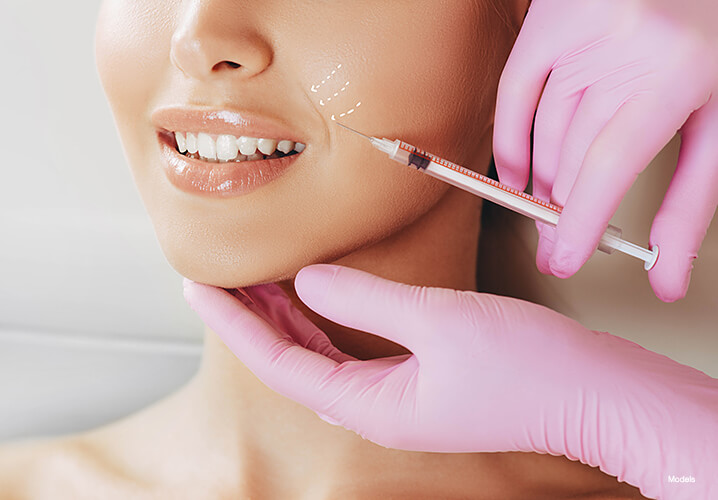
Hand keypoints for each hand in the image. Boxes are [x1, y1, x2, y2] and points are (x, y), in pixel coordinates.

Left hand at [183, 264, 717, 499]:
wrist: (593, 393)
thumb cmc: (529, 368)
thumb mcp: (439, 321)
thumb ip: (367, 299)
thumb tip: (309, 282)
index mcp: (372, 405)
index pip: (280, 363)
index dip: (236, 324)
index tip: (202, 288)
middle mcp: (378, 409)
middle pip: (294, 363)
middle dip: (254, 322)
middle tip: (222, 282)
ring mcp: (399, 399)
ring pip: (321, 359)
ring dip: (287, 323)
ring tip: (258, 286)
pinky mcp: (421, 383)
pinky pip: (353, 354)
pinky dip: (326, 324)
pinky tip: (319, 302)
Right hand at [493, 0, 717, 300]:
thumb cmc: (710, 43)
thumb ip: (692, 198)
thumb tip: (666, 275)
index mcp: (679, 70)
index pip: (611, 165)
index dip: (583, 222)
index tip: (568, 261)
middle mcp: (624, 48)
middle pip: (572, 158)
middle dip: (561, 217)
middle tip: (557, 251)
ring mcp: (579, 35)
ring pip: (546, 133)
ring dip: (543, 187)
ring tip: (548, 215)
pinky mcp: (548, 24)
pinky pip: (513, 94)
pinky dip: (511, 144)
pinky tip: (518, 177)